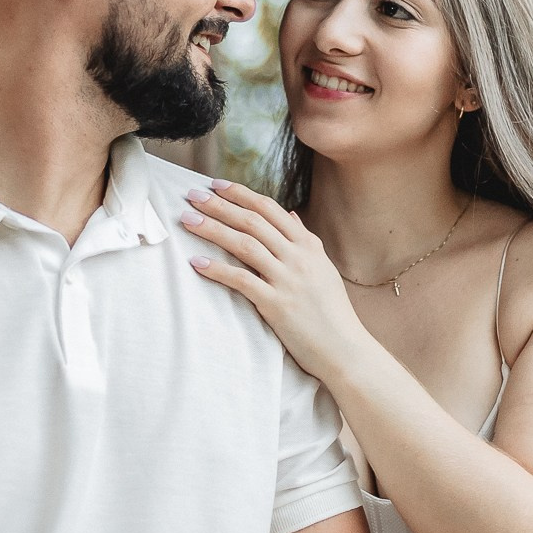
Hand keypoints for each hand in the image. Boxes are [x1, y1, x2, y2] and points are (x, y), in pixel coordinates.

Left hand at [180, 181, 369, 379]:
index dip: (240, 193)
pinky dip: (217, 270)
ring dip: (212, 229)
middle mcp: (298, 257)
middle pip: (252, 221)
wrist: (345, 348)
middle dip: (219, 205)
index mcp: (308, 245)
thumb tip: (291, 215)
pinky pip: (241, 280)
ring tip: (187, 220)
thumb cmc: (332, 311)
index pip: (269, 208)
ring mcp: (287, 279)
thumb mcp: (323, 268)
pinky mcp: (276, 304)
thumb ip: (306, 240)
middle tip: (192, 195)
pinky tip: (196, 262)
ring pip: (244, 244)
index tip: (215, 184)